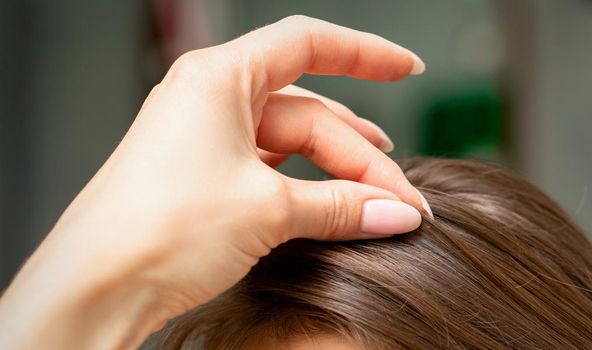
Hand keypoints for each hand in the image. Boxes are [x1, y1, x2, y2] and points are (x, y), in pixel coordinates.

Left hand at [0, 15, 429, 348]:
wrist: (94, 290)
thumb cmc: (160, 230)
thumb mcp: (269, 210)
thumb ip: (342, 205)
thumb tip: (396, 212)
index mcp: (219, 78)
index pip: (307, 45)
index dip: (365, 53)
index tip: (408, 68)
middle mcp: (210, 101)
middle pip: (311, 114)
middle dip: (362, 157)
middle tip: (402, 199)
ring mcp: (205, 141)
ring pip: (295, 147)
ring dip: (341, 178)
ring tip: (382, 208)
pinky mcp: (204, 180)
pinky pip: (274, 173)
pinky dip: (311, 193)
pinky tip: (341, 214)